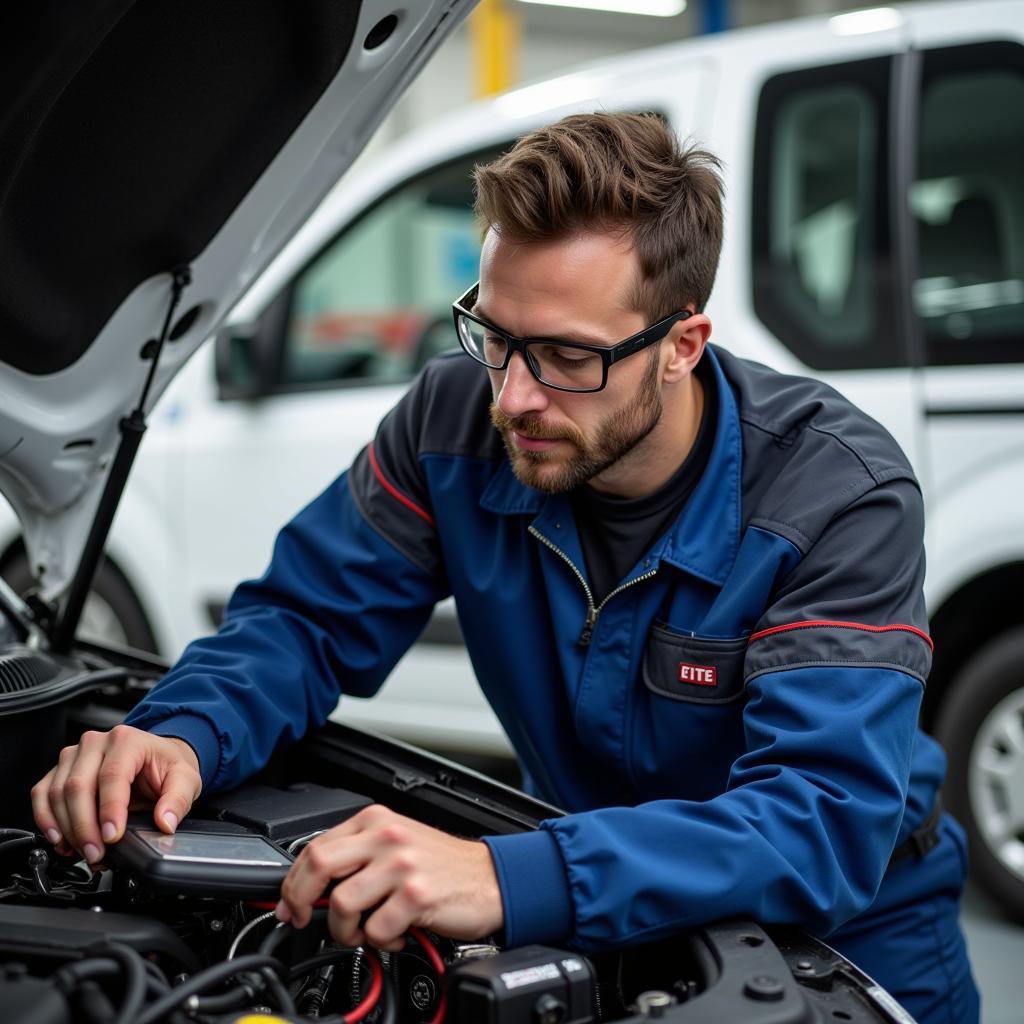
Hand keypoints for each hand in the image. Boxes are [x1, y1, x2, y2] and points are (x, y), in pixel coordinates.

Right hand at [30, 725, 201, 863]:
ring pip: (57, 793)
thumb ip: (178, 800)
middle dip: (85, 827)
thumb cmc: (165, 766)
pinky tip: (60, 840)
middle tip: (97, 854)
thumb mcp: (185, 779)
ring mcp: (74, 755)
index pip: (111, 776)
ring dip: (66, 829)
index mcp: (127, 740)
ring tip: (84, 853)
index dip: (109, 810)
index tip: (112, 837)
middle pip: (78, 786)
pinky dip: (46, 820)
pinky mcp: (60, 770)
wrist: (156, 757)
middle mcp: (96, 743)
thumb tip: (165, 822)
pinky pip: (42, 794)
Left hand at [277, 804, 502, 950]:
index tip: (289, 905)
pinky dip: (381, 942)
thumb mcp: (395, 844)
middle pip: (318, 866)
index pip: (315, 846)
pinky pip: (376, 930)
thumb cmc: (442, 864)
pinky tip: (396, 934)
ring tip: (364, 932)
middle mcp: (386, 836)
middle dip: (301, 901)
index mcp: (375, 820)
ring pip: (342, 904)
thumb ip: (356, 856)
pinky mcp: (417, 894)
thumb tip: (309, 888)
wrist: (490, 877)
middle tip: (306, 920)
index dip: (293, 882)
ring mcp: (402, 864)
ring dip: (346, 931)